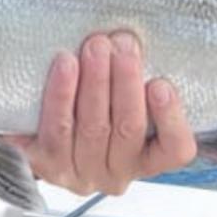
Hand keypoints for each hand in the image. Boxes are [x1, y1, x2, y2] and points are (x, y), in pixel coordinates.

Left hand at [10, 32, 196, 195]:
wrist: (41, 126)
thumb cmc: (96, 102)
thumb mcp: (124, 95)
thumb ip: (137, 79)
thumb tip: (136, 42)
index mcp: (148, 160)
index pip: (175, 149)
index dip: (170, 118)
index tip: (161, 83)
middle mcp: (116, 174)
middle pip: (127, 129)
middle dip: (125, 81)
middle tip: (123, 43)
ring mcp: (80, 173)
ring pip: (93, 128)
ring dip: (96, 82)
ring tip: (96, 46)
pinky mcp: (45, 164)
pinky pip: (56, 130)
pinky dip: (61, 95)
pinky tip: (66, 64)